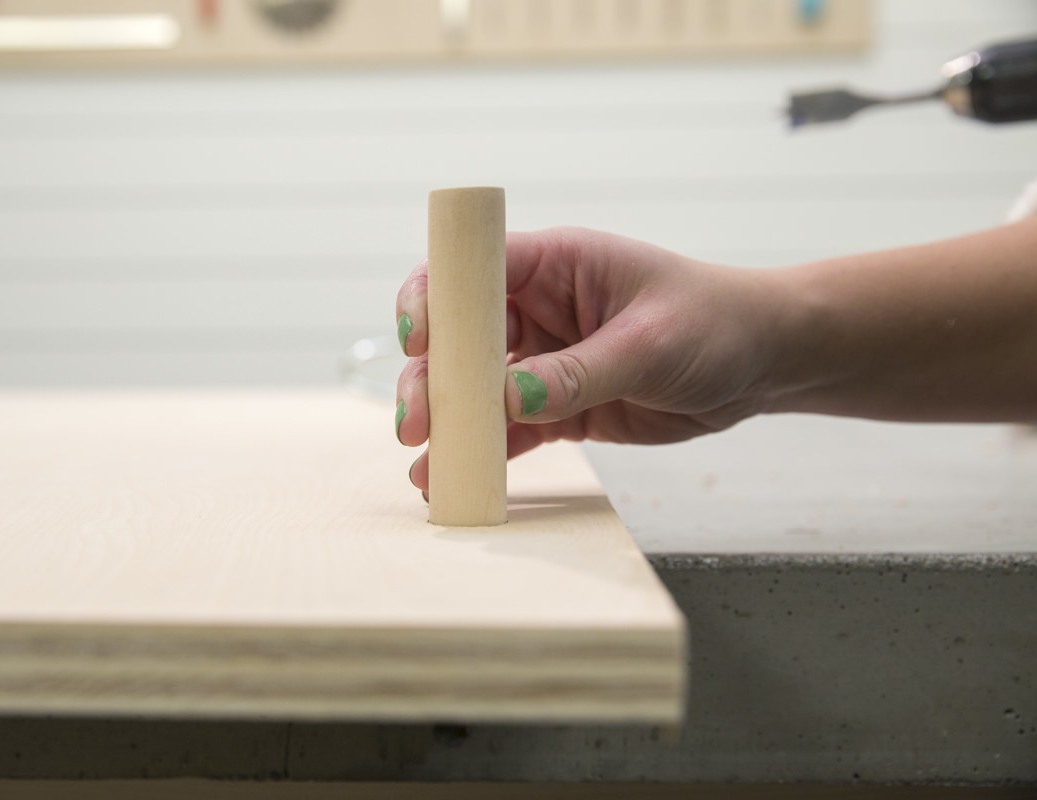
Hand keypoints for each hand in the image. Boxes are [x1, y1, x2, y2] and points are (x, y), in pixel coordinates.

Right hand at [395, 227, 782, 490]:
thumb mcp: (650, 343)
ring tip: (426, 462)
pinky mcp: (560, 406)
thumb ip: (579, 372)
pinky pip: (510, 428)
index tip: (417, 341)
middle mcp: (538, 308)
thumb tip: (510, 398)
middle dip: (431, 377)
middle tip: (416, 422)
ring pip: (476, 388)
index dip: (434, 300)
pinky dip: (484, 452)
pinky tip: (455, 476)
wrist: (763, 362)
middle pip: (459, 337)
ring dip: (449, 421)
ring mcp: (546, 359)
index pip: (471, 270)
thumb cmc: (716, 323)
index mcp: (555, 265)